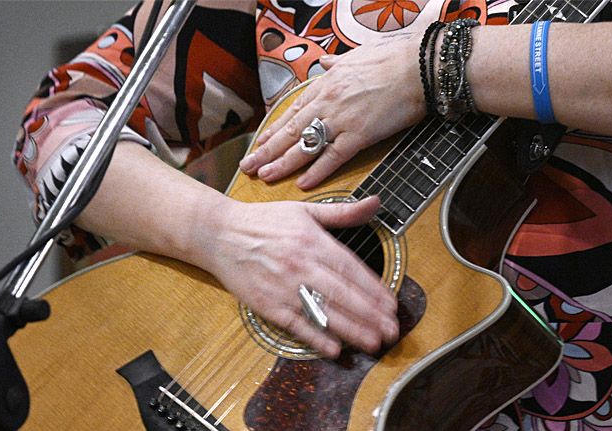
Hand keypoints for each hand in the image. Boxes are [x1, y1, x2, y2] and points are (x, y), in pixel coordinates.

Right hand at [191, 196, 398, 357]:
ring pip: (324, 312)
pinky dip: (316, 338)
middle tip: (393, 331)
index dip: (375, 290)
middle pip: (343, 295)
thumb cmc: (263, 221)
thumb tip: (376, 202)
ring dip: (352, 331)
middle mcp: (301, 265)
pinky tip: (334, 349)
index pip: (351, 269)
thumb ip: (342, 212)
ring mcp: (283, 287)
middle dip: (371, 316)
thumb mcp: (304, 209)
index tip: (392, 305)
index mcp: (312, 241)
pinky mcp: (267, 304)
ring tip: (374, 343)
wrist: (219, 234)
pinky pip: (296, 325)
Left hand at [239, 34, 426, 188]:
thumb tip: (324, 62)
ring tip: (264, 176)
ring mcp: (341, 119)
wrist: (419, 65)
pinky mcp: (360, 134)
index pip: (293, 111)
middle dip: (266, 150)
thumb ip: (336, 63)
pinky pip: (333, 157)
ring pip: (304, 145)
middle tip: (248, 166)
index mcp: (326, 84)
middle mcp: (327, 102)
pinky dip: (317, 171)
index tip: (259, 143)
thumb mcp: (356, 55)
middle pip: (290, 131)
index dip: (274, 130)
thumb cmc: (392, 58)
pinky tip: (302, 183)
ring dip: (282, 163)